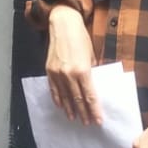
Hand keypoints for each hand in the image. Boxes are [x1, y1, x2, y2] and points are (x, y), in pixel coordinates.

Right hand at [45, 7, 99, 123]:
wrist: (63, 25)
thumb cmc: (80, 38)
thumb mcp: (91, 55)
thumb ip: (92, 71)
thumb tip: (93, 85)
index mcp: (82, 70)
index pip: (89, 96)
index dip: (94, 110)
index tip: (98, 120)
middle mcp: (69, 74)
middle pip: (78, 99)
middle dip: (84, 112)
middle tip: (88, 123)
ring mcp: (57, 73)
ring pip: (65, 97)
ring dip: (70, 109)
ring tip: (74, 118)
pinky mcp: (49, 70)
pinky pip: (53, 89)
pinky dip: (58, 99)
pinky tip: (62, 106)